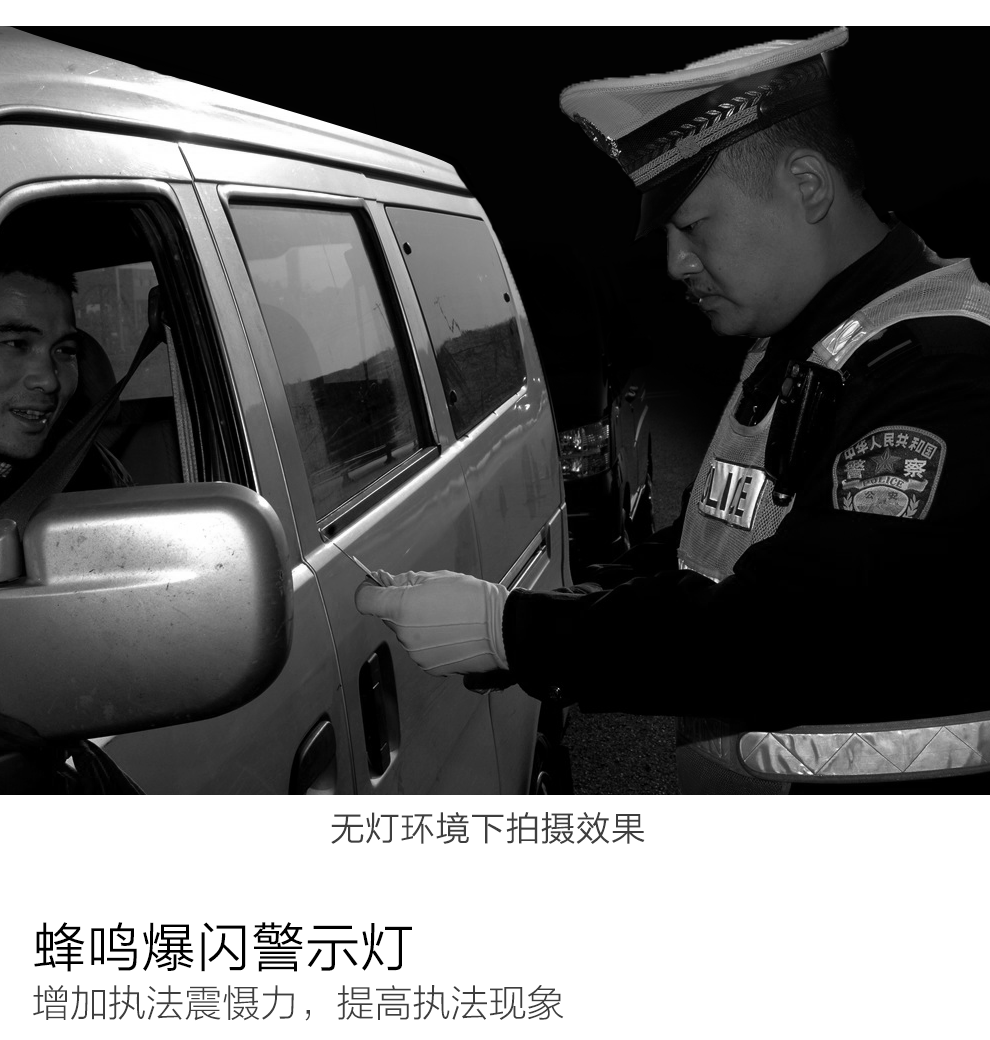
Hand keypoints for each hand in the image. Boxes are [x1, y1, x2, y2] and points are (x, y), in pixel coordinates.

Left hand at [354, 570, 509, 676]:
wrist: (502, 630)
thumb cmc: (474, 600)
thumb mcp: (438, 578)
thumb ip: (406, 581)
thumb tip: (388, 582)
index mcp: (402, 608)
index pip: (365, 600)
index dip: (369, 589)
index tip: (377, 585)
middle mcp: (403, 635)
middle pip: (389, 618)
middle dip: (402, 608)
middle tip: (429, 600)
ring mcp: (416, 654)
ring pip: (406, 635)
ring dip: (418, 626)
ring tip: (447, 619)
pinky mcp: (429, 667)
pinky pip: (420, 650)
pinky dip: (430, 642)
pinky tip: (451, 634)